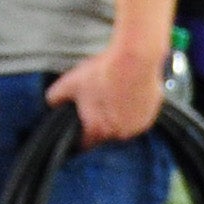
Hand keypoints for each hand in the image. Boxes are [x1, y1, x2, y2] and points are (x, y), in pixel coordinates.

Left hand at [46, 40, 166, 146]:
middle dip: (101, 120)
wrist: (134, 60)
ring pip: (124, 124)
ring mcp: (138, 125)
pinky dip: (134, 107)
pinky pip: (139, 115)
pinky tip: (128, 91)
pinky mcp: (151, 114)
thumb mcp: (70, 82)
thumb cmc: (103, 73)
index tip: (80, 125)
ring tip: (114, 93)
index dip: (80, 134)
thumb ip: (55, 97)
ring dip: (119, 115)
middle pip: (106, 132)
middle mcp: (119, 133)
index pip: (85, 143)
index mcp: (98, 130)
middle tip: (98, 100)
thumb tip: (51, 103)